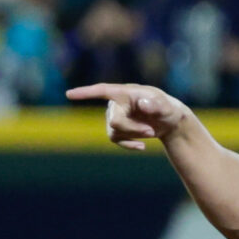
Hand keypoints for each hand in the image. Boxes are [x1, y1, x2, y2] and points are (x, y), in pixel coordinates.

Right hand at [68, 82, 191, 152]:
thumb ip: (157, 105)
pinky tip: (142, 147)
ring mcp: (115, 115)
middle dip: (133, 129)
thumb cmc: (168, 109)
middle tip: (151, 131)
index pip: (103, 91)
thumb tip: (142, 104)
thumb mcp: (167, 107)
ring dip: (133, 135)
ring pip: (114, 131)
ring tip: (151, 132)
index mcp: (125, 92)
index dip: (86, 93)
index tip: (69, 94)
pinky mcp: (117, 128)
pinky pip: (115, 139)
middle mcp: (116, 103)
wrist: (170, 121)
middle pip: (115, 121)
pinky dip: (129, 144)